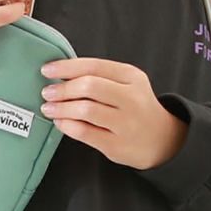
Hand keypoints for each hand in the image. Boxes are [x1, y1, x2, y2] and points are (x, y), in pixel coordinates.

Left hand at [39, 57, 188, 169]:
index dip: (66, 67)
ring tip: (49, 108)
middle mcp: (132, 98)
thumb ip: (99, 77)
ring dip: (61, 108)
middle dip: (62, 89)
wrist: (163, 139)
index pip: (94, 66)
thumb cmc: (136, 107)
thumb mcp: (127, 84)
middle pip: (89, 87)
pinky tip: (60, 122)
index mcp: (131, 76)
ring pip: (85, 110)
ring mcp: (126, 123)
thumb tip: (60, 74)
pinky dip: (67, 126)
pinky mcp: (117, 145)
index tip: (47, 70)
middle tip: (47, 92)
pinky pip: (85, 132)